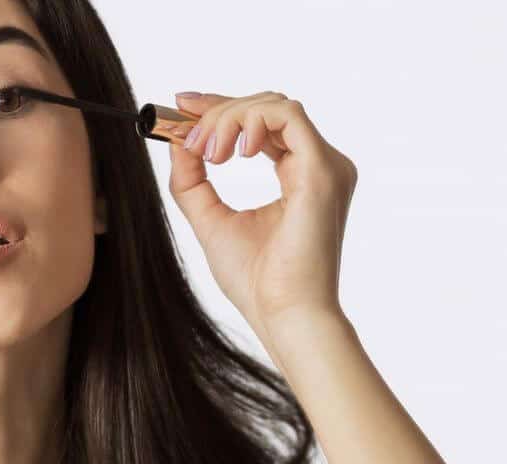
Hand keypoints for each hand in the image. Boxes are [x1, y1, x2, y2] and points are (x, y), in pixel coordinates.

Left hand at [167, 91, 357, 345]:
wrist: (284, 315)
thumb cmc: (257, 282)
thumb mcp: (211, 219)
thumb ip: (193, 180)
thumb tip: (179, 140)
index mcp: (300, 176)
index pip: (263, 123)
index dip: (221, 107)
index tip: (181, 106)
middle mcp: (319, 166)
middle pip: (268, 108)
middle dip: (219, 111)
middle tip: (187, 136)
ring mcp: (326, 166)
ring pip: (275, 106)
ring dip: (229, 118)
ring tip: (209, 154)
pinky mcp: (323, 170)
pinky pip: (287, 116)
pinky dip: (249, 121)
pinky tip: (228, 152)